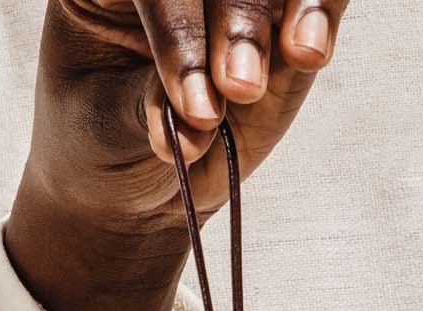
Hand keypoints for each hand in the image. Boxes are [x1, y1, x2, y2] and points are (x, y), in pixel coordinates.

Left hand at [3, 1, 347, 310]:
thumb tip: (205, 109)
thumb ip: (151, 101)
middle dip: (234, 20)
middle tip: (239, 88)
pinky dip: (319, 12)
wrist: (129, 183)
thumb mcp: (108, 124)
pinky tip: (310, 49)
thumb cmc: (103, 140)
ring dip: (272, 18)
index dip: (176, 27)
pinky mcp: (281, 18)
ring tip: (267, 79)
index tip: (194, 104)